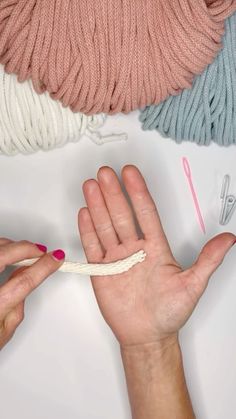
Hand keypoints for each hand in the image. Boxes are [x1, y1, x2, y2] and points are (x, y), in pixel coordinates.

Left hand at [0, 238, 64, 349]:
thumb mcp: (4, 331)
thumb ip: (19, 304)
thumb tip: (29, 276)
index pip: (23, 281)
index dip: (43, 266)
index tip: (56, 258)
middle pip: (3, 256)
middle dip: (26, 248)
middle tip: (40, 251)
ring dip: (11, 246)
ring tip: (23, 253)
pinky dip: (0, 248)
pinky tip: (6, 252)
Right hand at [78, 165, 234, 347]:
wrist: (147, 336)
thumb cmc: (170, 312)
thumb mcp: (193, 284)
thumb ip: (209, 260)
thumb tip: (230, 239)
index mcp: (156, 247)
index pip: (146, 212)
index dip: (138, 191)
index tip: (130, 173)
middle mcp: (135, 248)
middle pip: (122, 214)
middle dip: (113, 193)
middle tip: (105, 173)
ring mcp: (116, 259)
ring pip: (105, 226)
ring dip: (98, 205)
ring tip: (91, 185)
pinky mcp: (101, 271)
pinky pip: (93, 247)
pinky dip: (88, 230)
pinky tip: (85, 212)